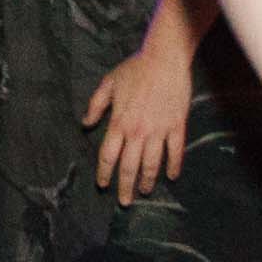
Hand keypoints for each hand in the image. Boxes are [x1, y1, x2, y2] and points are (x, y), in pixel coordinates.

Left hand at [85, 43, 195, 197]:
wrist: (164, 59)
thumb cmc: (135, 69)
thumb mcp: (109, 84)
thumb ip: (95, 105)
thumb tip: (85, 124)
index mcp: (119, 122)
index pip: (108, 156)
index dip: (105, 173)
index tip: (103, 184)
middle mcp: (137, 131)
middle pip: (129, 166)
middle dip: (125, 186)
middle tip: (124, 201)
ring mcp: (159, 130)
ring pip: (152, 164)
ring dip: (148, 181)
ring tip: (145, 191)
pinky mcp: (177, 126)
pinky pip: (175, 152)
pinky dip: (173, 166)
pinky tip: (172, 176)